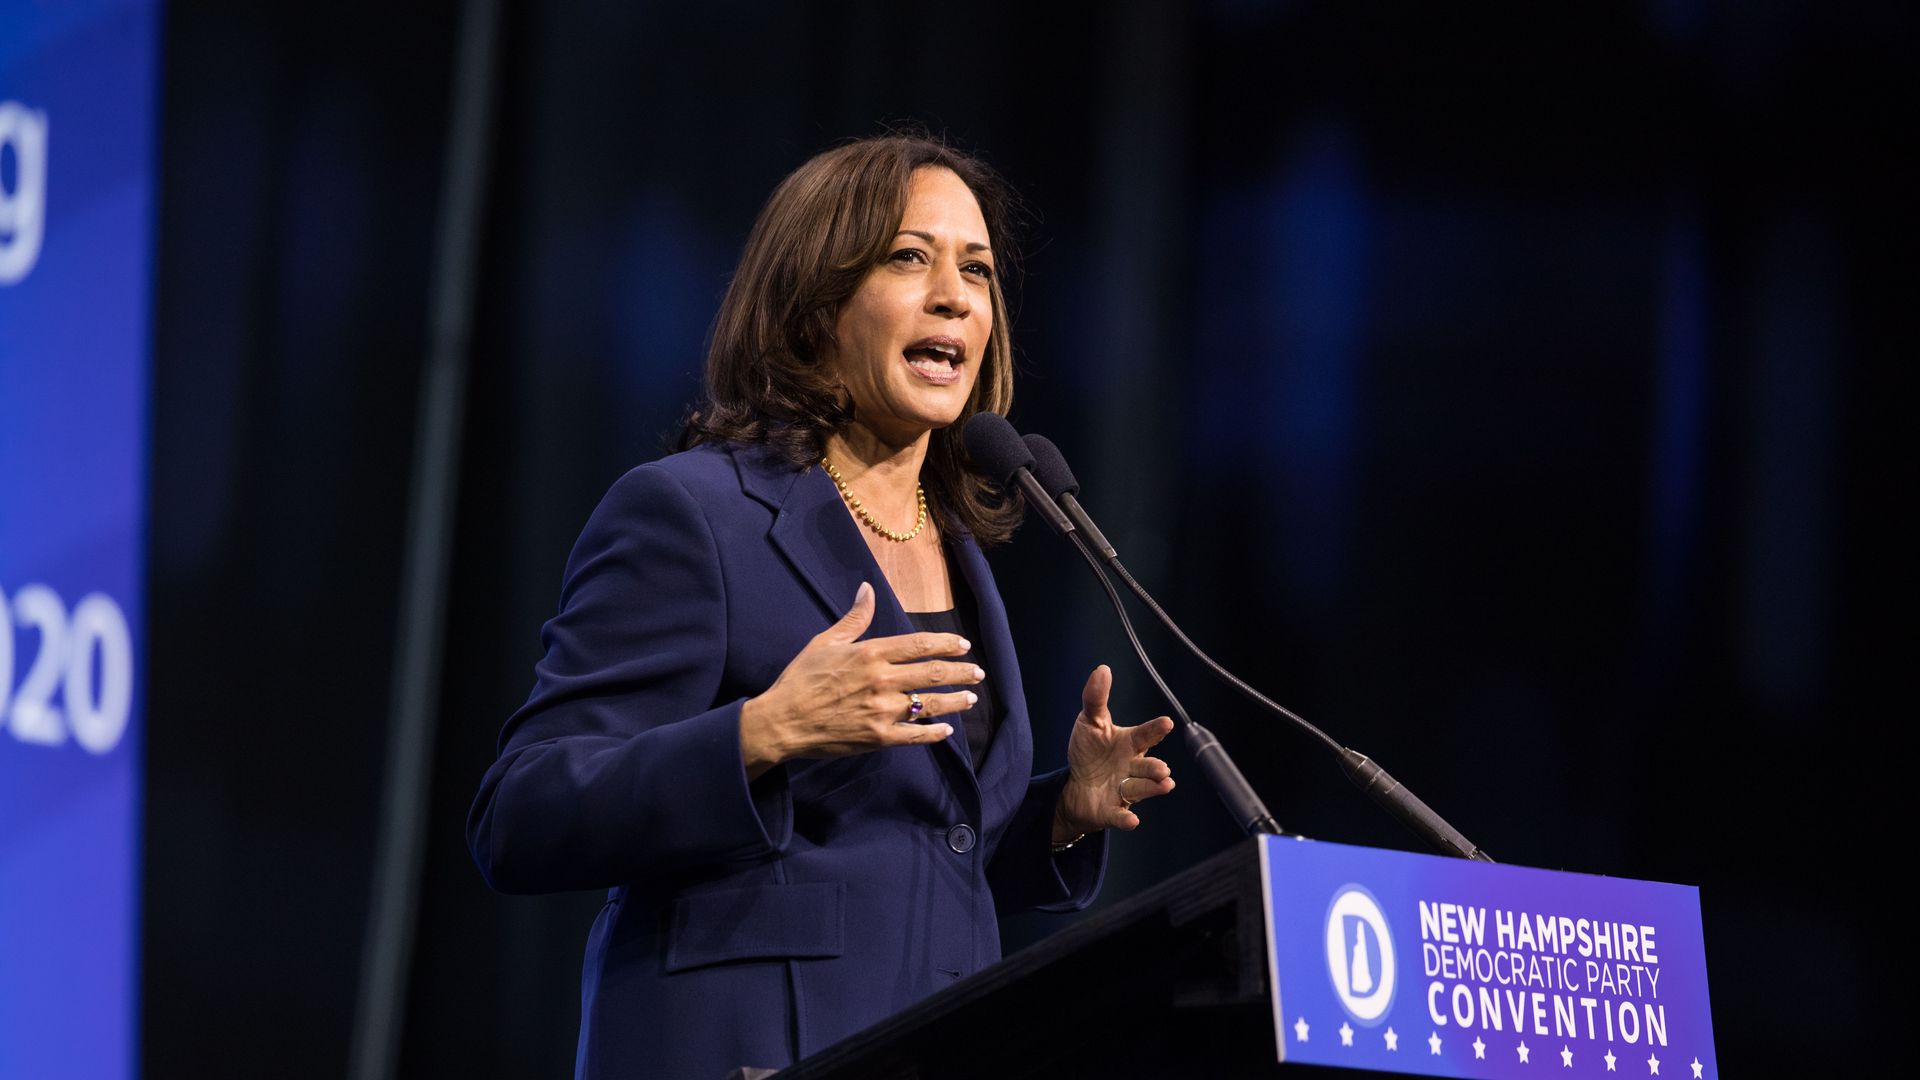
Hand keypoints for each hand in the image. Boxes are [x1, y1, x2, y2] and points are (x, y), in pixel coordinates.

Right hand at [740, 582, 982, 778]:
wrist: (783, 721)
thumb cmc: (801, 678)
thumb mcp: (826, 642)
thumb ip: (854, 618)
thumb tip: (868, 589)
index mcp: (871, 653)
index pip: (920, 644)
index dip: (946, 643)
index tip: (963, 645)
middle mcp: (882, 681)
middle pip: (934, 673)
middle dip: (961, 671)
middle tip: (978, 672)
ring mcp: (882, 711)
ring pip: (931, 704)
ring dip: (956, 701)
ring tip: (971, 698)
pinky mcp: (878, 738)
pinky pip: (915, 736)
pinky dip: (934, 733)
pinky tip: (947, 730)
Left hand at [1053, 664, 1174, 841]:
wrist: (1076, 786)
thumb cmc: (1090, 751)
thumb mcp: (1090, 722)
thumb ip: (1096, 698)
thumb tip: (1102, 669)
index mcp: (1130, 743)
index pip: (1145, 735)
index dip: (1155, 730)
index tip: (1166, 723)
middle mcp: (1132, 767)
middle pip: (1148, 767)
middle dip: (1155, 768)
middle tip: (1163, 769)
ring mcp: (1124, 790)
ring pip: (1141, 789)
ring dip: (1151, 789)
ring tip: (1163, 785)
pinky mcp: (1111, 810)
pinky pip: (1120, 815)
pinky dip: (1126, 819)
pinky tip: (1132, 820)